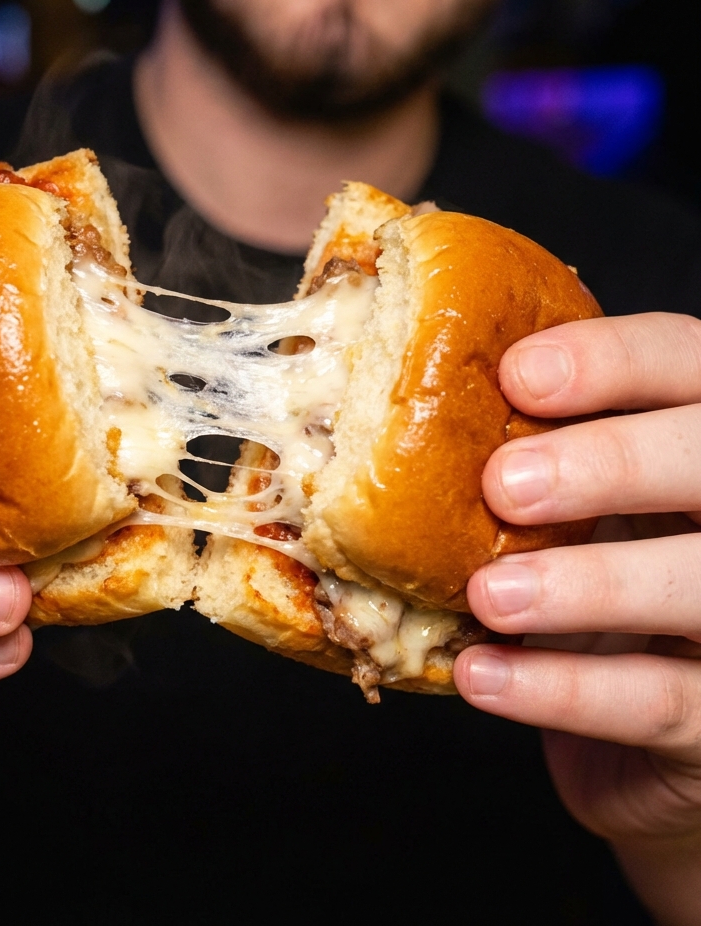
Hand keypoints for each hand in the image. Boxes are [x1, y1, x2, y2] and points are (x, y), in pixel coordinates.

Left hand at [452, 313, 700, 922]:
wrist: (647, 715)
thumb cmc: (599, 566)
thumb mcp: (581, 493)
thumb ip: (534, 445)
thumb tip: (405, 395)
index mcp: (698, 430)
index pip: (686, 361)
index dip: (613, 360)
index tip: (517, 374)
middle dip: (610, 464)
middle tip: (504, 487)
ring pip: (697, 587)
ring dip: (587, 587)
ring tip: (487, 595)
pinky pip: (662, 702)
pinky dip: (565, 691)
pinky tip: (482, 674)